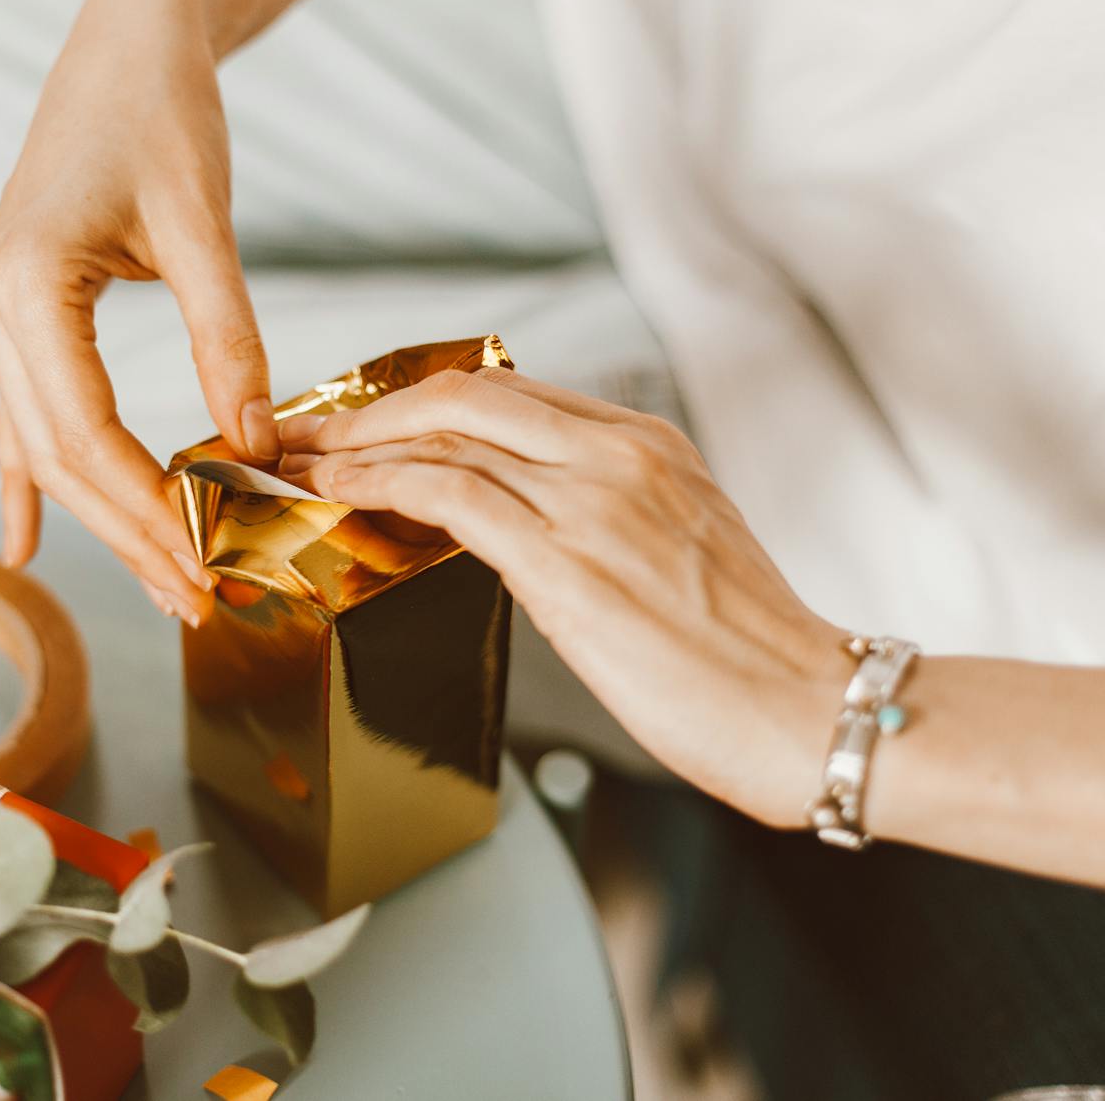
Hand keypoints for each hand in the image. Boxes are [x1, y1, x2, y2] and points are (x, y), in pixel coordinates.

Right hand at [0, 0, 277, 624]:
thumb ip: (227, 339)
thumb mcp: (203, 225)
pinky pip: (21, 414)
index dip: (146, 510)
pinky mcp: (17, 311)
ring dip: (100, 520)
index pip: (84, 434)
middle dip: (128, 534)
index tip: (207, 564)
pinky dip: (30, 481)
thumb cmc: (163, 115)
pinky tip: (27, 543)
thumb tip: (253, 449)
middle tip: (198, 600)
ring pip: (42, 445)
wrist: (125, 43)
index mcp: (25, 284)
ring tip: (162, 585)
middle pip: (56, 456)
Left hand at [277, 368, 849, 826]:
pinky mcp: (564, 558)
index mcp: (650, 443)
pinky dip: (377, 480)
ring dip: (353, 442)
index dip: (422, 402)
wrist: (807, 711)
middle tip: (305, 431)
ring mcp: (592, 497)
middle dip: (368, 407)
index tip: (367, 423)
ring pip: (444, 431)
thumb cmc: (746, 656)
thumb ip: (604, 519)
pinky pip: (446, 490)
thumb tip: (519, 530)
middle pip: (463, 392)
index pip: (510, 393)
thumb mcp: (678, 551)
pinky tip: (336, 492)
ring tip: (297, 463)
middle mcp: (619, 452)